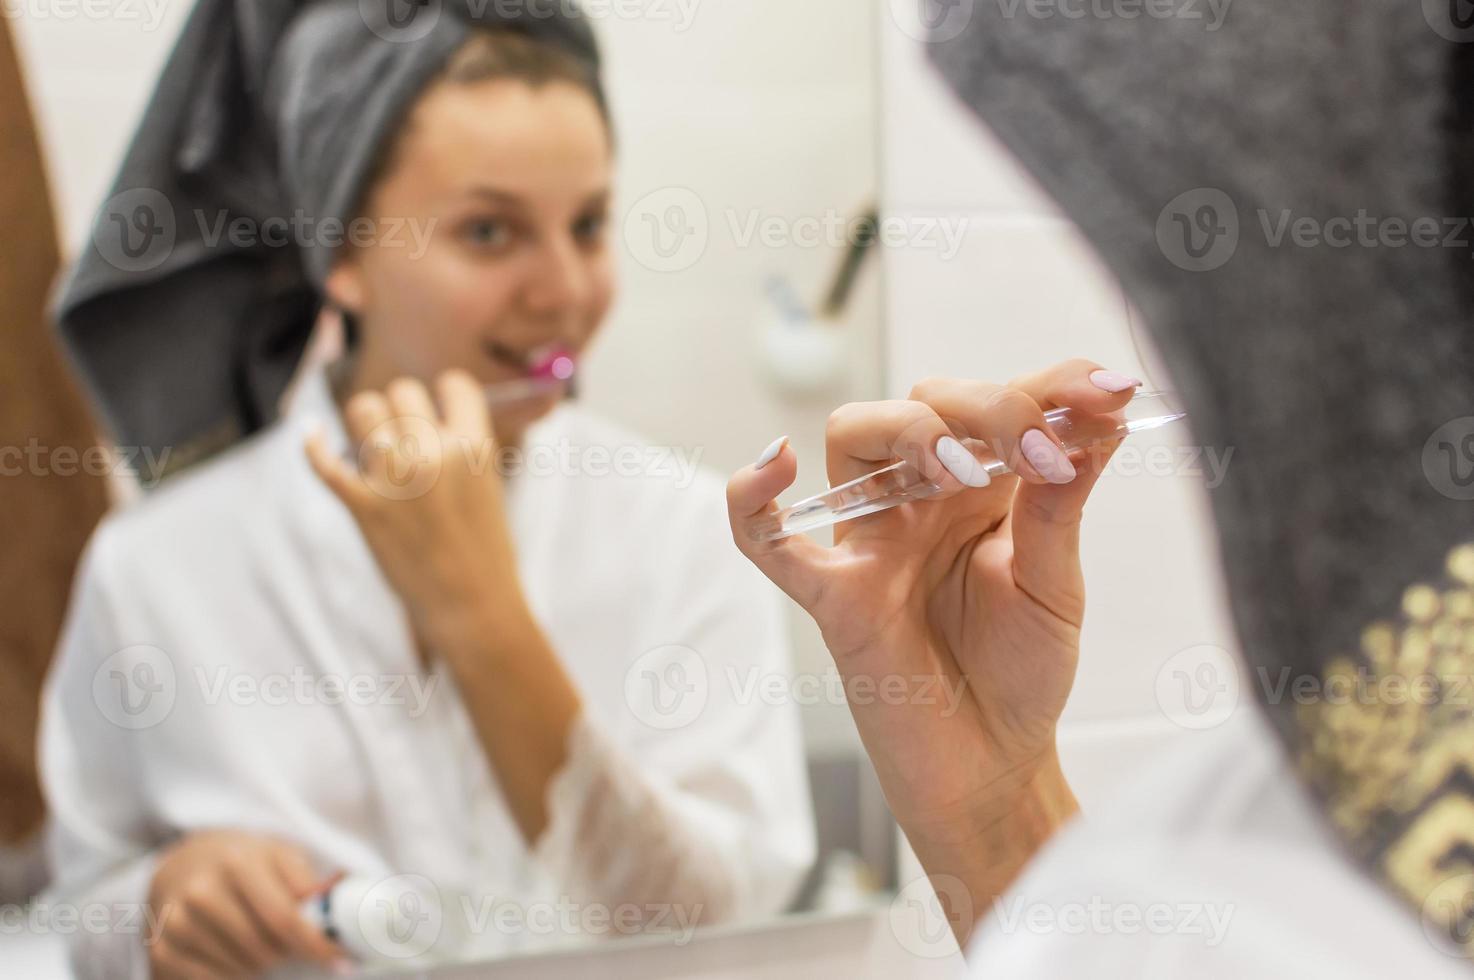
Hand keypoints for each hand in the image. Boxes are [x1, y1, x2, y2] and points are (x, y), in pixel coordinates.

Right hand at [146, 830, 345, 978]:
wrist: (184, 865)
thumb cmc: (244, 863)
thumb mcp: (279, 856)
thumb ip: (309, 882)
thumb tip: (340, 909)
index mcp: (238, 863)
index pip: (284, 918)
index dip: (317, 946)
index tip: (342, 962)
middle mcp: (202, 893)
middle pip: (264, 949)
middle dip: (288, 953)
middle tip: (293, 944)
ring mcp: (177, 924)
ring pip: (241, 969)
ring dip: (262, 965)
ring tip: (261, 943)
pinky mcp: (161, 950)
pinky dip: (234, 975)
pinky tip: (236, 957)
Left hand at [306, 371, 527, 654]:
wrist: (471, 604)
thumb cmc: (486, 550)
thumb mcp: (489, 485)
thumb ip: (463, 447)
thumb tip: (433, 415)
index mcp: (475, 447)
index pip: (454, 384)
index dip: (444, 394)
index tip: (439, 408)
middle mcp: (435, 453)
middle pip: (402, 392)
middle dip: (402, 410)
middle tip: (406, 437)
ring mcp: (396, 478)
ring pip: (364, 409)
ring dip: (366, 422)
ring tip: (373, 444)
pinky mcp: (363, 505)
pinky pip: (325, 462)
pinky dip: (313, 445)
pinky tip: (312, 435)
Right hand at [727, 361, 1137, 878]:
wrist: (994, 769)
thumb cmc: (1021, 675)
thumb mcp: (1056, 587)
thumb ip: (1062, 507)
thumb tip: (1104, 419)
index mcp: (983, 488)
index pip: (1000, 402)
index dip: (1050, 384)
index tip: (1110, 391)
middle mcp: (923, 500)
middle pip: (925, 401)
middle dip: (988, 409)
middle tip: (1041, 451)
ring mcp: (873, 542)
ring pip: (854, 438)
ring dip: (907, 430)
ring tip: (960, 468)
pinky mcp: (834, 598)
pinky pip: (771, 543)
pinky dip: (754, 502)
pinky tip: (773, 466)